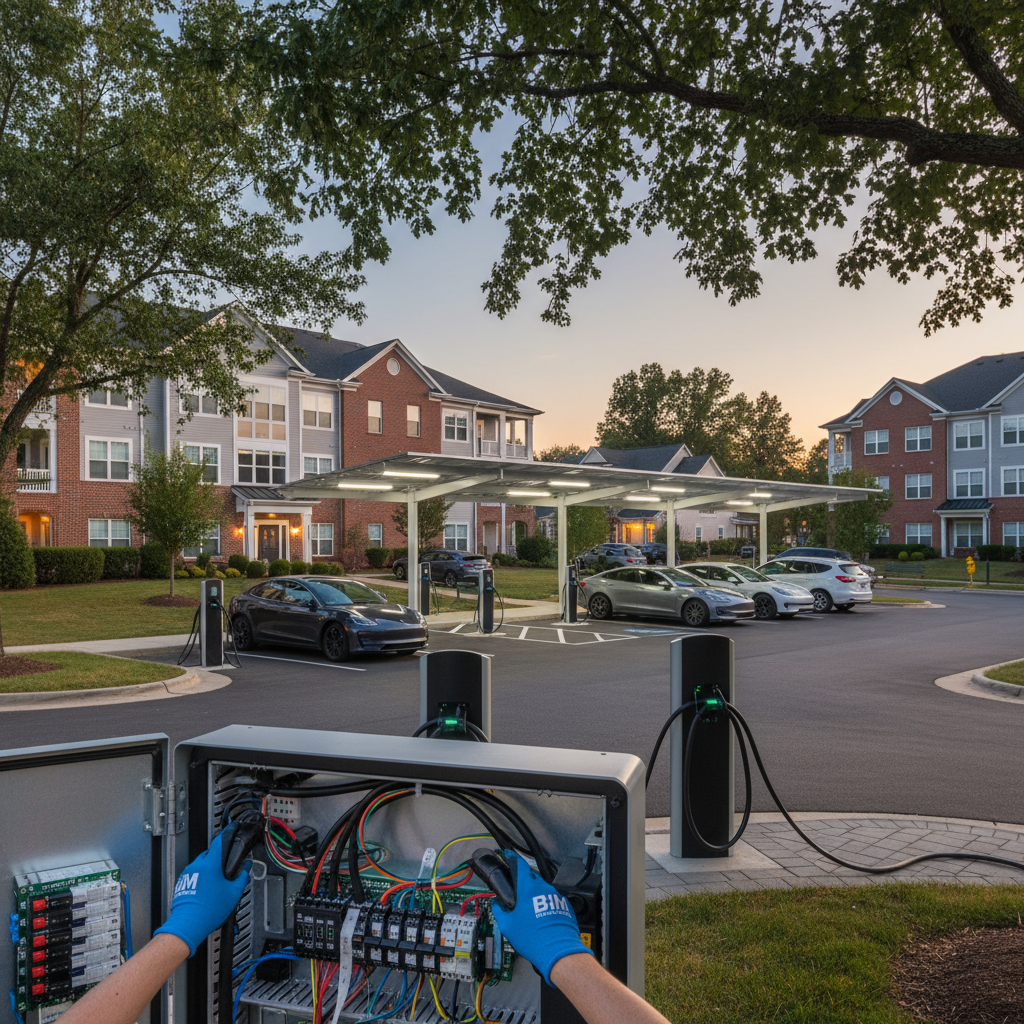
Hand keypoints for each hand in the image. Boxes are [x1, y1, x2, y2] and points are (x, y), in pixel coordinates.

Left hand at [154, 830, 249, 955]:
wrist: (188, 925)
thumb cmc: (208, 910)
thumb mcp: (233, 893)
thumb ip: (242, 877)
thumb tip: (246, 868)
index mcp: (211, 863)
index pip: (219, 841)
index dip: (227, 832)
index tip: (231, 828)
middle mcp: (197, 865)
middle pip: (210, 853)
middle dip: (219, 858)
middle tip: (226, 870)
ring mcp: (188, 873)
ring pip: (201, 864)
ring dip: (209, 869)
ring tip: (215, 885)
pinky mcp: (182, 883)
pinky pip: (194, 874)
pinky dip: (200, 878)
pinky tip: (206, 891)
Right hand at [488, 851, 593, 985]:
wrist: (558, 951)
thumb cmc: (533, 938)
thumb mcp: (508, 926)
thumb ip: (499, 911)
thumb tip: (496, 905)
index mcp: (528, 889)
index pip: (520, 865)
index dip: (513, 858)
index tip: (508, 855)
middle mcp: (543, 888)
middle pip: (531, 878)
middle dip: (523, 883)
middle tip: (517, 894)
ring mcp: (556, 896)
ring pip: (542, 889)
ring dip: (535, 896)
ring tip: (530, 912)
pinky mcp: (564, 905)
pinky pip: (552, 899)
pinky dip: (545, 904)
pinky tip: (542, 918)